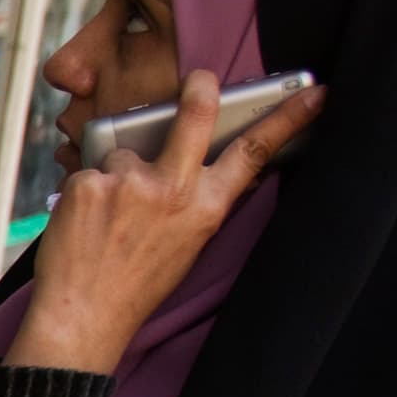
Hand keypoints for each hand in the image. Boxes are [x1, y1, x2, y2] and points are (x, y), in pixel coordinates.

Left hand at [11, 71, 324, 374]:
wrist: (83, 317)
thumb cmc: (135, 286)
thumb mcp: (188, 244)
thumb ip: (199, 201)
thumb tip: (212, 165)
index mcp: (207, 207)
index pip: (254, 152)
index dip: (286, 118)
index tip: (314, 93)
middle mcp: (174, 189)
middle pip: (195, 115)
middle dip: (200, 89)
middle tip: (198, 79)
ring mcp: (130, 182)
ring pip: (126, 153)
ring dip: (115, 175)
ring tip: (106, 221)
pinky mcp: (89, 182)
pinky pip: (87, 171)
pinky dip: (84, 193)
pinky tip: (82, 225)